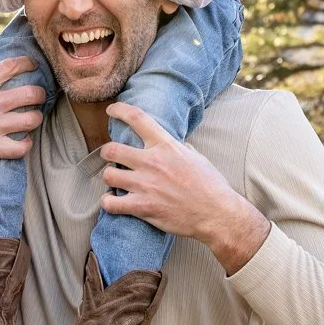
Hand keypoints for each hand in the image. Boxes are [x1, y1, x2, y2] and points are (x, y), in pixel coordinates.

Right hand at [0, 56, 44, 211]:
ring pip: (32, 120)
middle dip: (40, 94)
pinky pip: (22, 146)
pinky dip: (26, 143)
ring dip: (36, 118)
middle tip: (39, 97)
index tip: (34, 66)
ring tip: (32, 119)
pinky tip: (23, 140)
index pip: (13, 66)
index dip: (29, 63)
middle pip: (31, 93)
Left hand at [99, 103, 269, 273]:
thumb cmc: (210, 186)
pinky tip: (113, 201)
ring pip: (108, 175)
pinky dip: (107, 202)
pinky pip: (110, 202)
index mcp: (167, 146)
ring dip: (109, 178)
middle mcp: (152, 162)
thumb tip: (173, 144)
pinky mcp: (142, 207)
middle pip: (112, 149)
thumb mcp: (196, 157)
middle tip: (110, 157)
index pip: (138, 118)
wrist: (216, 214)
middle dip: (107, 153)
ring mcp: (145, 185)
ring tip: (115, 181)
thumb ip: (179, 149)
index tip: (111, 110)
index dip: (120, 110)